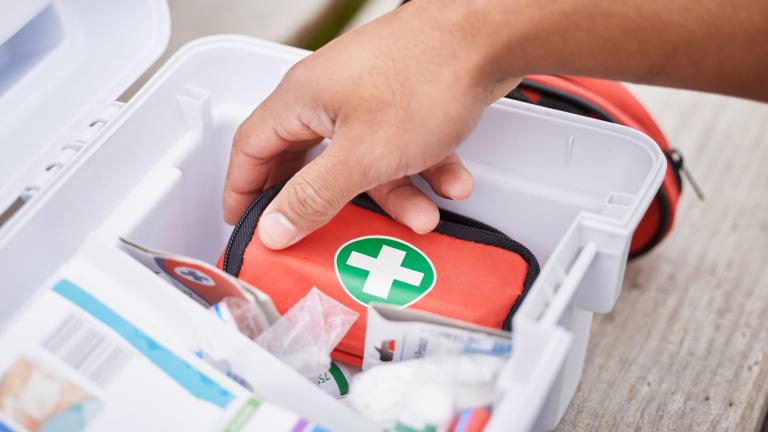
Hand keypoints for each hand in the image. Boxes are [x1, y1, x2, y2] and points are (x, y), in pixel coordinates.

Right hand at [223, 1, 517, 248]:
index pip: (251, 149)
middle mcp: (329, 96)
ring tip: (421, 217)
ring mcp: (368, 97)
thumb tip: (275, 227)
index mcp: (302, 100)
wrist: (488, 36)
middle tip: (320, 235)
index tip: (244, 223)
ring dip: (393, 194)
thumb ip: (315, 195)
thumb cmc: (426, 74)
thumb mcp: (362, 155)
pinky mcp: (403, 100)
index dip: (243, 190)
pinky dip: (422, 171)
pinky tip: (450, 184)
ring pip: (365, 161)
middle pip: (309, 161)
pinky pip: (401, 148)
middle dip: (326, 203)